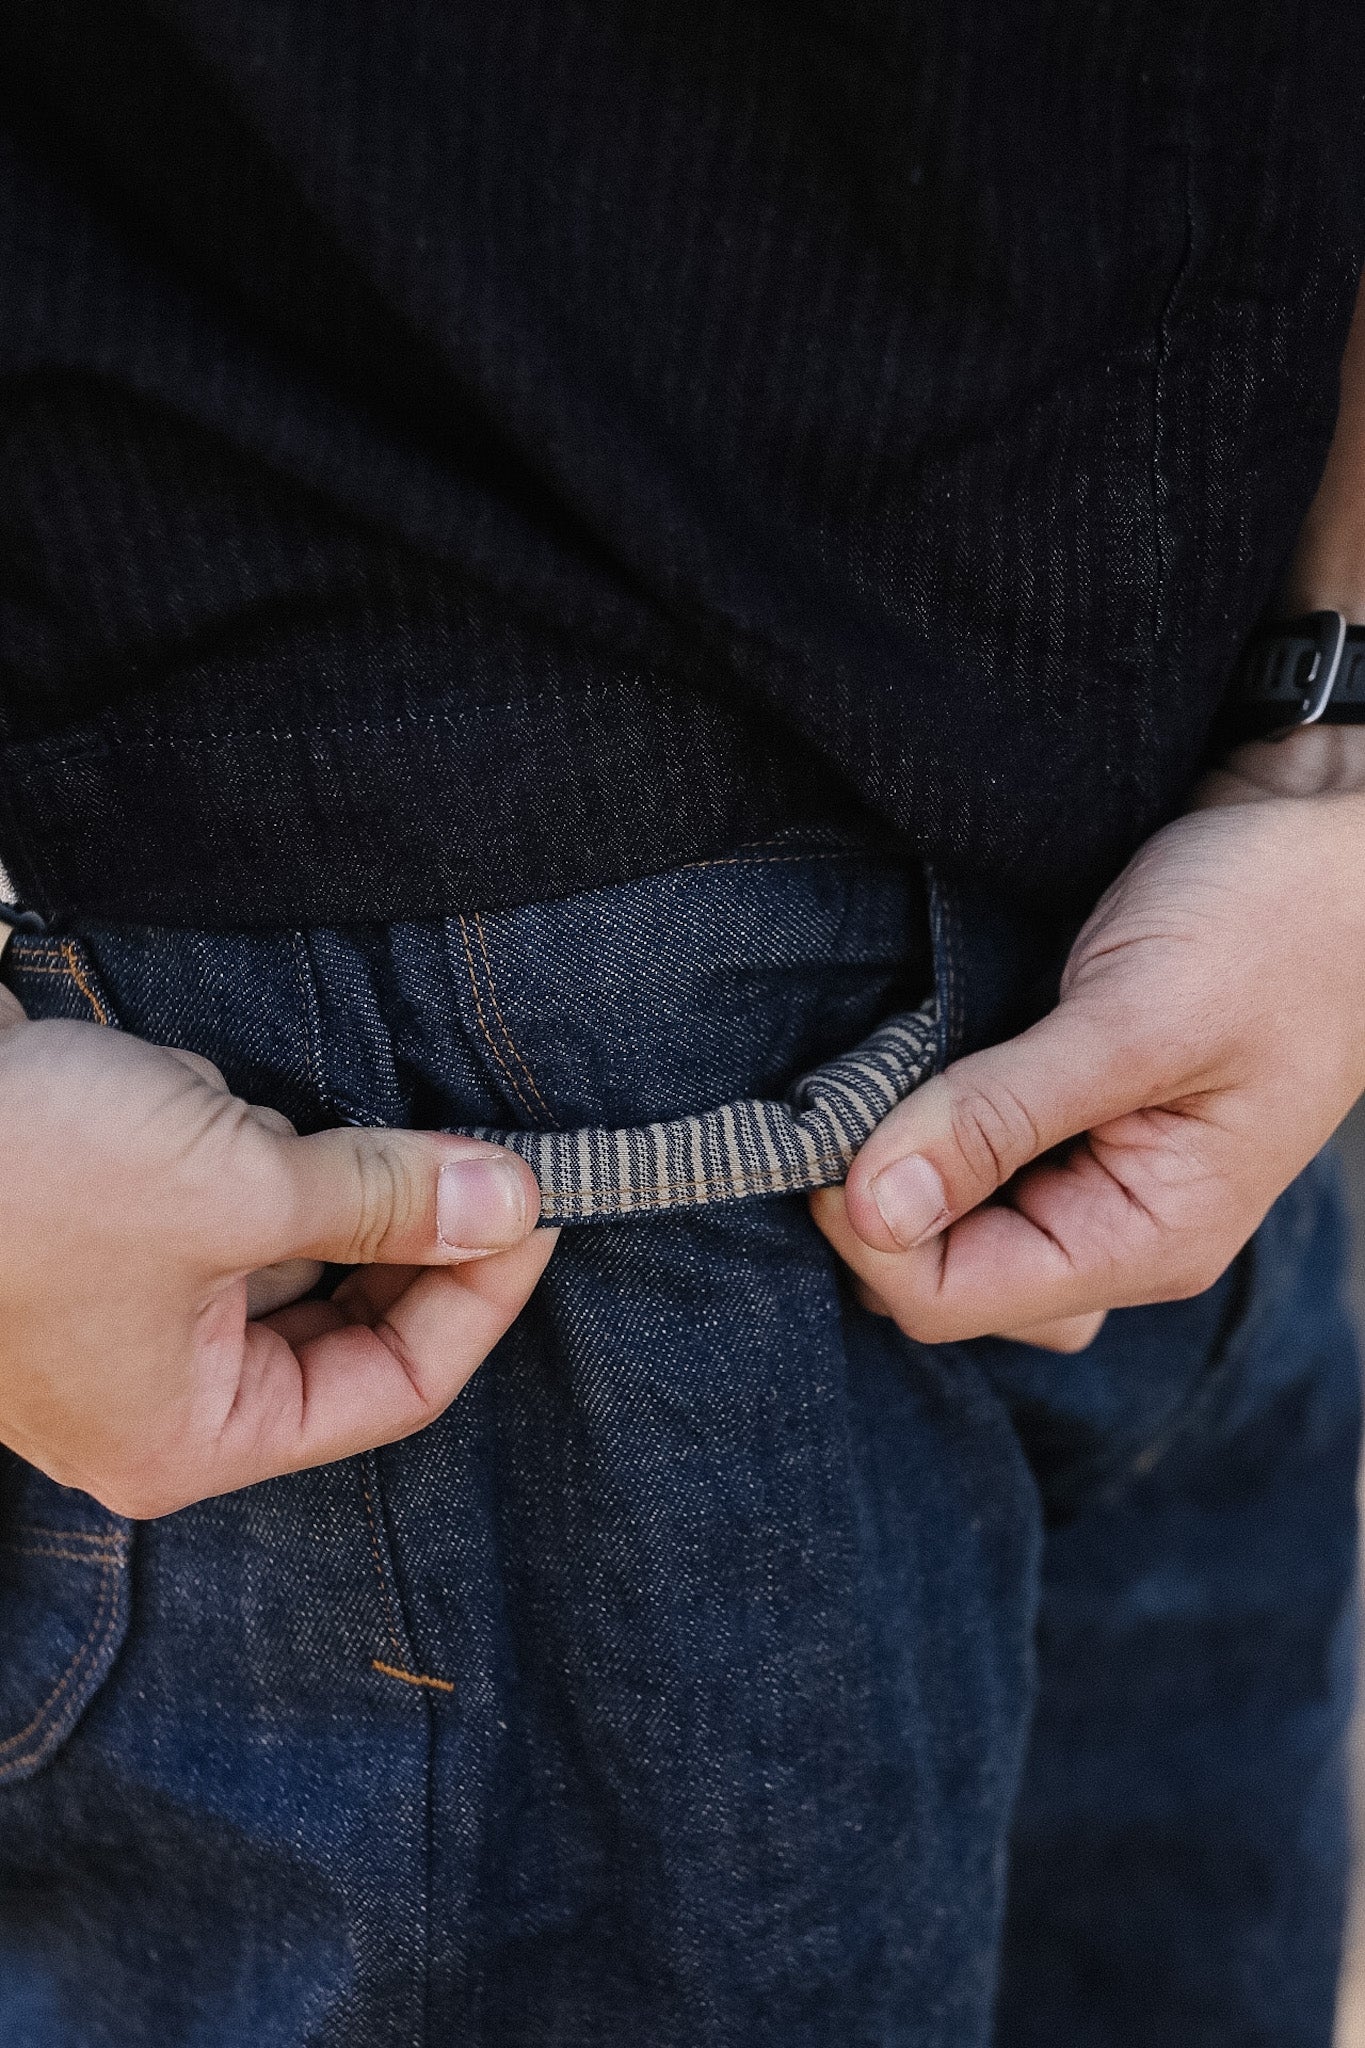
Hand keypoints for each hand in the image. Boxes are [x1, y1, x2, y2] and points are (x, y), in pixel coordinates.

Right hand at [0, 996, 552, 1515]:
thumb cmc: (24, 1179)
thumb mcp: (234, 1188)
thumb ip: (381, 1200)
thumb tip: (511, 1199)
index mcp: (190, 1434)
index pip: (392, 1390)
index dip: (480, 1299)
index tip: (539, 1206)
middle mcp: (158, 1390)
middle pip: (343, 1323)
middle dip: (410, 1236)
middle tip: (485, 1152)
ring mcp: (123, 1311)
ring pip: (287, 1252)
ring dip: (325, 1180)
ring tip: (318, 1121)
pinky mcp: (103, 1229)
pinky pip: (224, 1198)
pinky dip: (251, 1147)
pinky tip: (215, 1099)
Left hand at [812, 753, 1364, 1351]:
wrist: (1337, 835)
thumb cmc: (1274, 921)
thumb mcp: (1134, 1019)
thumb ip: (999, 1117)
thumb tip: (870, 1208)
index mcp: (1148, 1237)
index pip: (950, 1300)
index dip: (866, 1232)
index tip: (826, 1128)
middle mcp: (1116, 1227)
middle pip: (941, 1278)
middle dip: (872, 1207)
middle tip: (841, 1096)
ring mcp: (1094, 1174)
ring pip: (948, 1225)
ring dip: (894, 1162)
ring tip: (870, 1077)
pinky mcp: (1070, 1116)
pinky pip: (970, 1160)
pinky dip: (920, 1121)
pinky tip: (901, 1060)